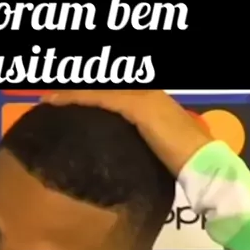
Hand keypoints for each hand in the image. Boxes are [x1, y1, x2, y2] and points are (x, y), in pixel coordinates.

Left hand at [42, 90, 212, 176]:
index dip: (88, 94)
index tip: (66, 100)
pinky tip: (56, 101)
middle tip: (50, 96)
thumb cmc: (181, 162)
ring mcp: (143, 96)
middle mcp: (146, 92)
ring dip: (70, 92)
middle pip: (103, 87)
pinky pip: (100, 98)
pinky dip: (76, 98)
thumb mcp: (152, 148)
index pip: (112, 92)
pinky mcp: (138, 106)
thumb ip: (135, 143)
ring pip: (98, 89)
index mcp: (150, 100)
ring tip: (47, 98)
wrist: (201, 163)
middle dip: (76, 90)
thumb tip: (115, 156)